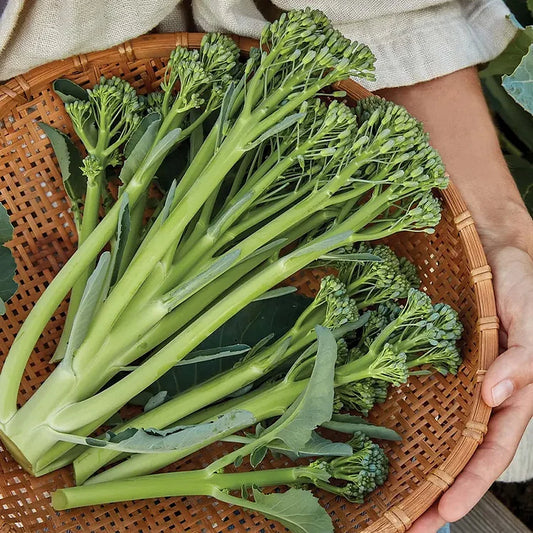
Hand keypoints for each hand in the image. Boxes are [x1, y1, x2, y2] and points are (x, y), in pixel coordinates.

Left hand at [410, 245, 532, 531]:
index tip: (442, 514)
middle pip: (459, 451)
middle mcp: (481, 393)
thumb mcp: (532, 325)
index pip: (490, 451)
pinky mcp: (436, 357)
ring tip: (391, 493)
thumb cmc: (524, 288)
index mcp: (512, 395)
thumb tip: (496, 396)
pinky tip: (382, 433)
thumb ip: (523, 360)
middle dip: (437, 489)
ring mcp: (456, 377)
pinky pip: (420, 390)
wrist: (496, 252)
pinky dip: (405, 413)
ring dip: (417, 460)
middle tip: (407, 523)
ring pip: (437, 427)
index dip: (469, 484)